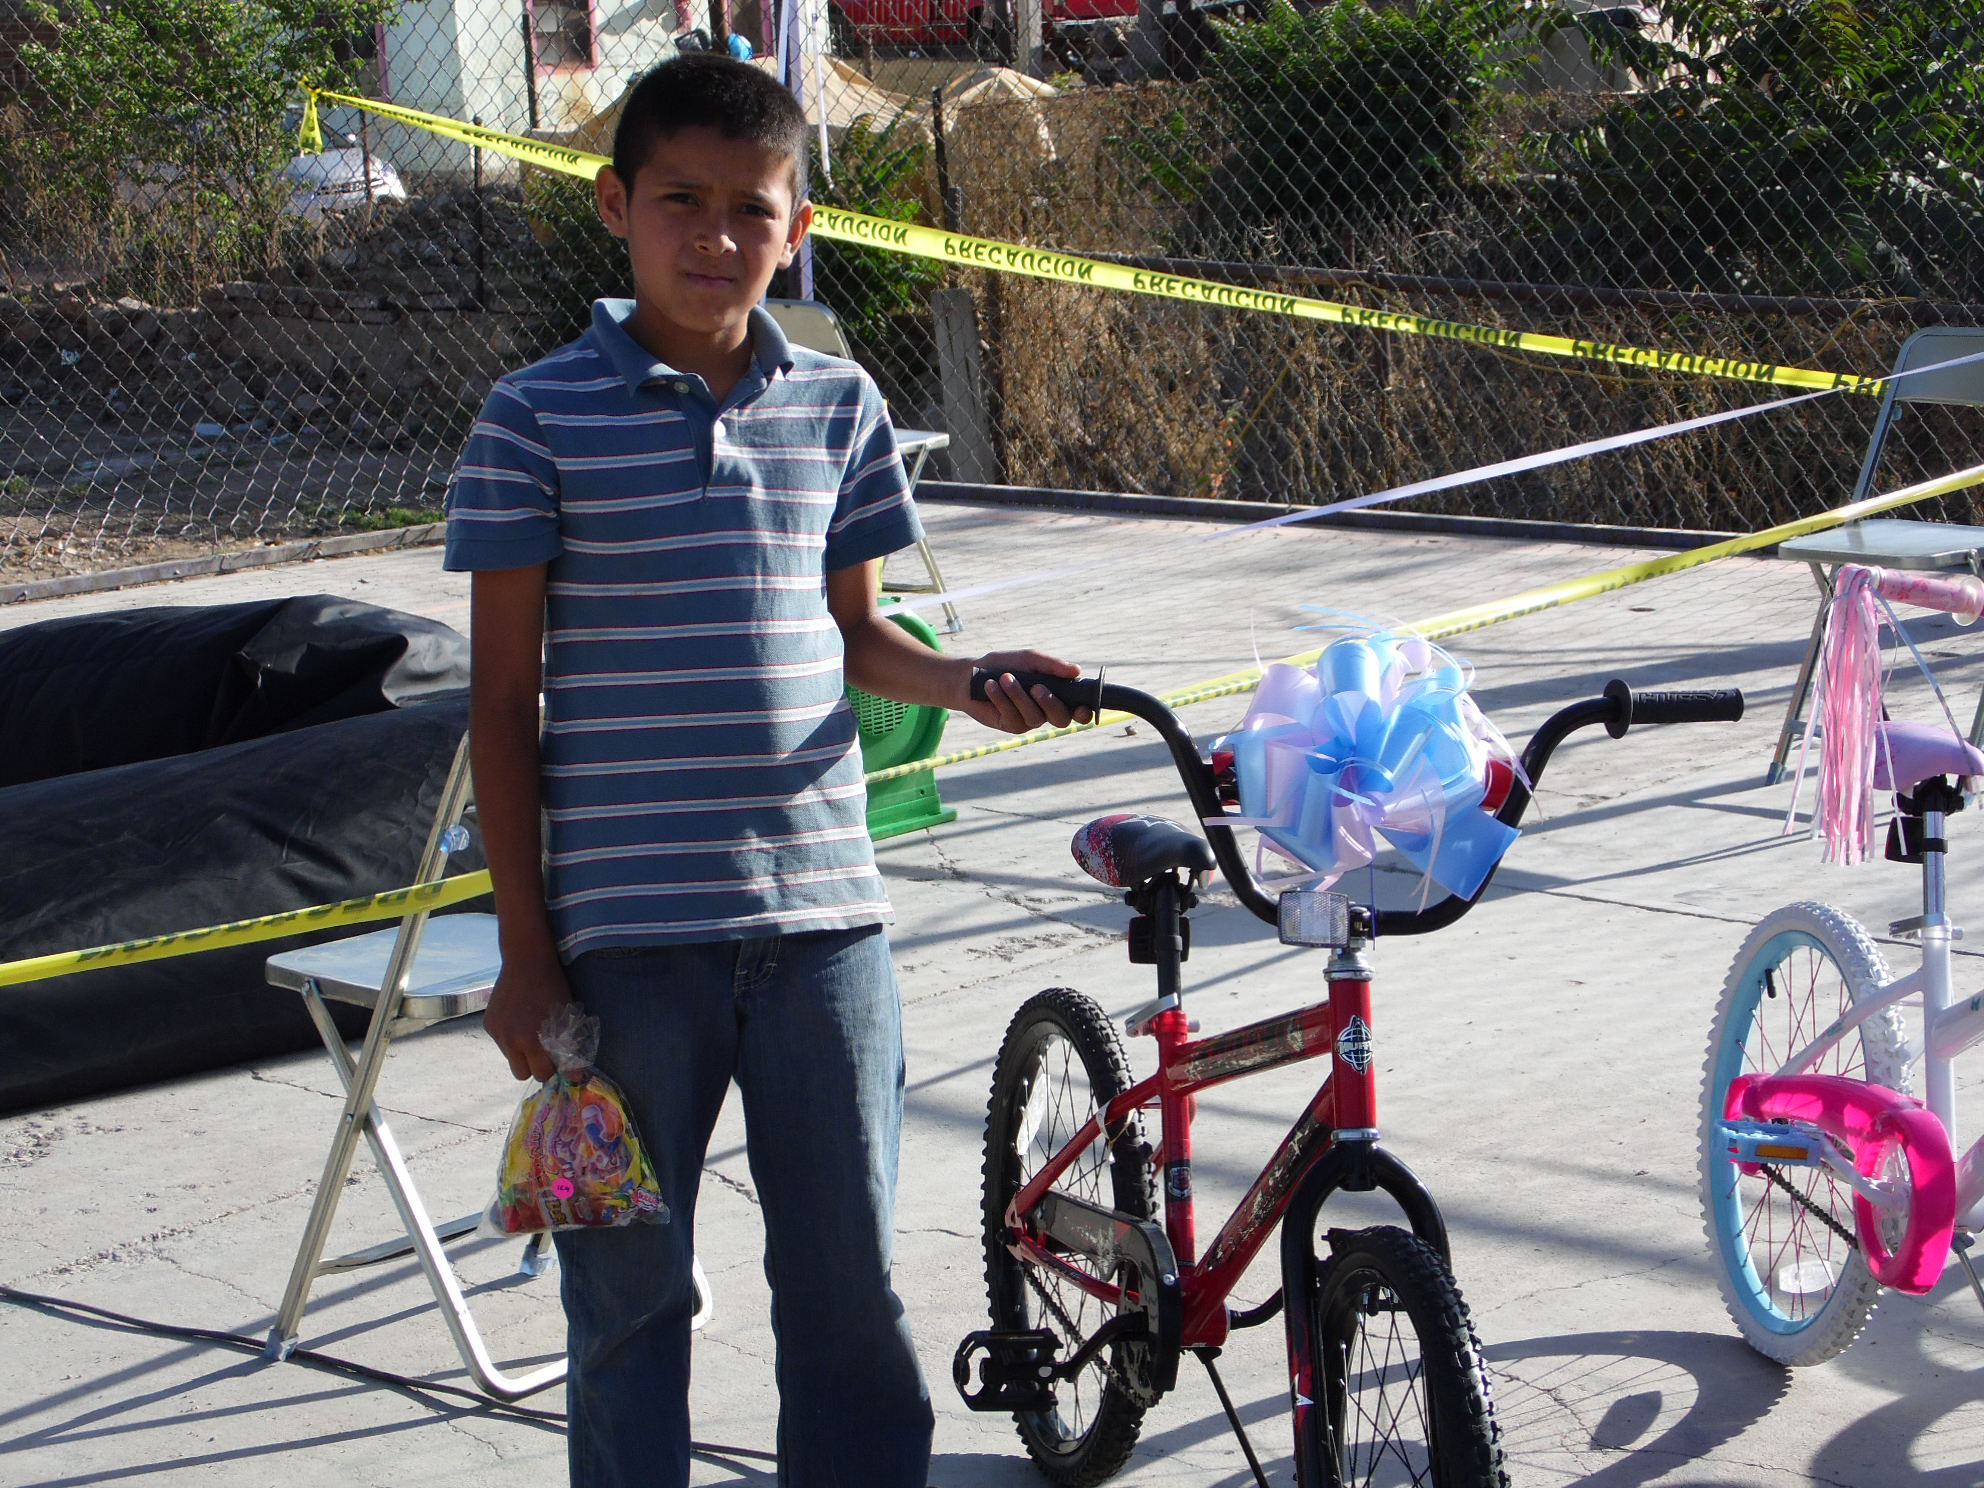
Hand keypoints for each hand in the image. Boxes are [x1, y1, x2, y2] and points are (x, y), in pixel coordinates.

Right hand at [484, 951, 572, 1082]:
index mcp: (532, 1041)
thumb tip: (576, 1078)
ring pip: (510, 1057)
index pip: (541, 1074)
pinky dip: (510, 1037)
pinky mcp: (488, 1024)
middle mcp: (511, 1040)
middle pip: (521, 1074)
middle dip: (533, 1066)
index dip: (551, 1068)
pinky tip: (518, 1017)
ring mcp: (497, 1032)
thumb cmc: (552, 987)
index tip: (556, 1059)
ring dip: (521, 1051)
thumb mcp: (566, 1017)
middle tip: (542, 1050)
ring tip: (530, 1028)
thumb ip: (569, 1049)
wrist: (526, 960)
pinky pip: (501, 1041)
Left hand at [961, 649, 1094, 733]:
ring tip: (1005, 678)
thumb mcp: (1029, 659)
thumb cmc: (1004, 664)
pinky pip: (1012, 716)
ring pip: (1034, 717)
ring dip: (1019, 696)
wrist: (971, 674)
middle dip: (1050, 703)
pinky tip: (991, 685)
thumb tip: (1077, 671)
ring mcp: (1029, 720)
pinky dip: (1002, 699)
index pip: (1078, 709)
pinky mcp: (1010, 725)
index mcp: (1057, 693)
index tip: (1081, 706)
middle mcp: (1046, 710)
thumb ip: (1052, 666)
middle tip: (1036, 687)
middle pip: (1061, 719)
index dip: (1084, 712)